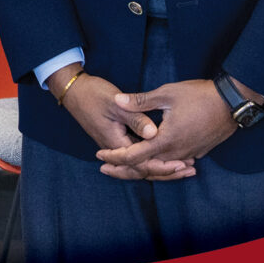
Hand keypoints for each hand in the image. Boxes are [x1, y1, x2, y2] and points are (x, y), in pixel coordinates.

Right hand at [52, 70, 182, 181]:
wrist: (73, 91)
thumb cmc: (93, 94)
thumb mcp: (115, 104)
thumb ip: (136, 118)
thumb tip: (154, 133)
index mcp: (115, 141)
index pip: (141, 163)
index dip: (162, 166)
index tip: (182, 164)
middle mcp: (116, 147)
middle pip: (142, 169)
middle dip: (166, 171)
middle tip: (189, 170)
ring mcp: (116, 144)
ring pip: (140, 163)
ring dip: (161, 167)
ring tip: (184, 167)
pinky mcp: (118, 139)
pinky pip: (138, 155)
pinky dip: (153, 158)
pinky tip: (167, 156)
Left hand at [98, 78, 241, 179]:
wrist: (234, 102)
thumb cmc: (201, 95)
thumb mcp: (167, 94)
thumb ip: (140, 101)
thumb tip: (117, 100)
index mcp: (165, 141)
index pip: (134, 156)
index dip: (115, 157)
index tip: (99, 155)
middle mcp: (177, 153)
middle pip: (145, 168)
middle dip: (123, 168)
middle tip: (105, 167)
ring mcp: (189, 154)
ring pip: (161, 167)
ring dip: (142, 167)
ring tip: (125, 166)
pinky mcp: (199, 151)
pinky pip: (175, 162)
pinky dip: (161, 164)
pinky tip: (154, 160)